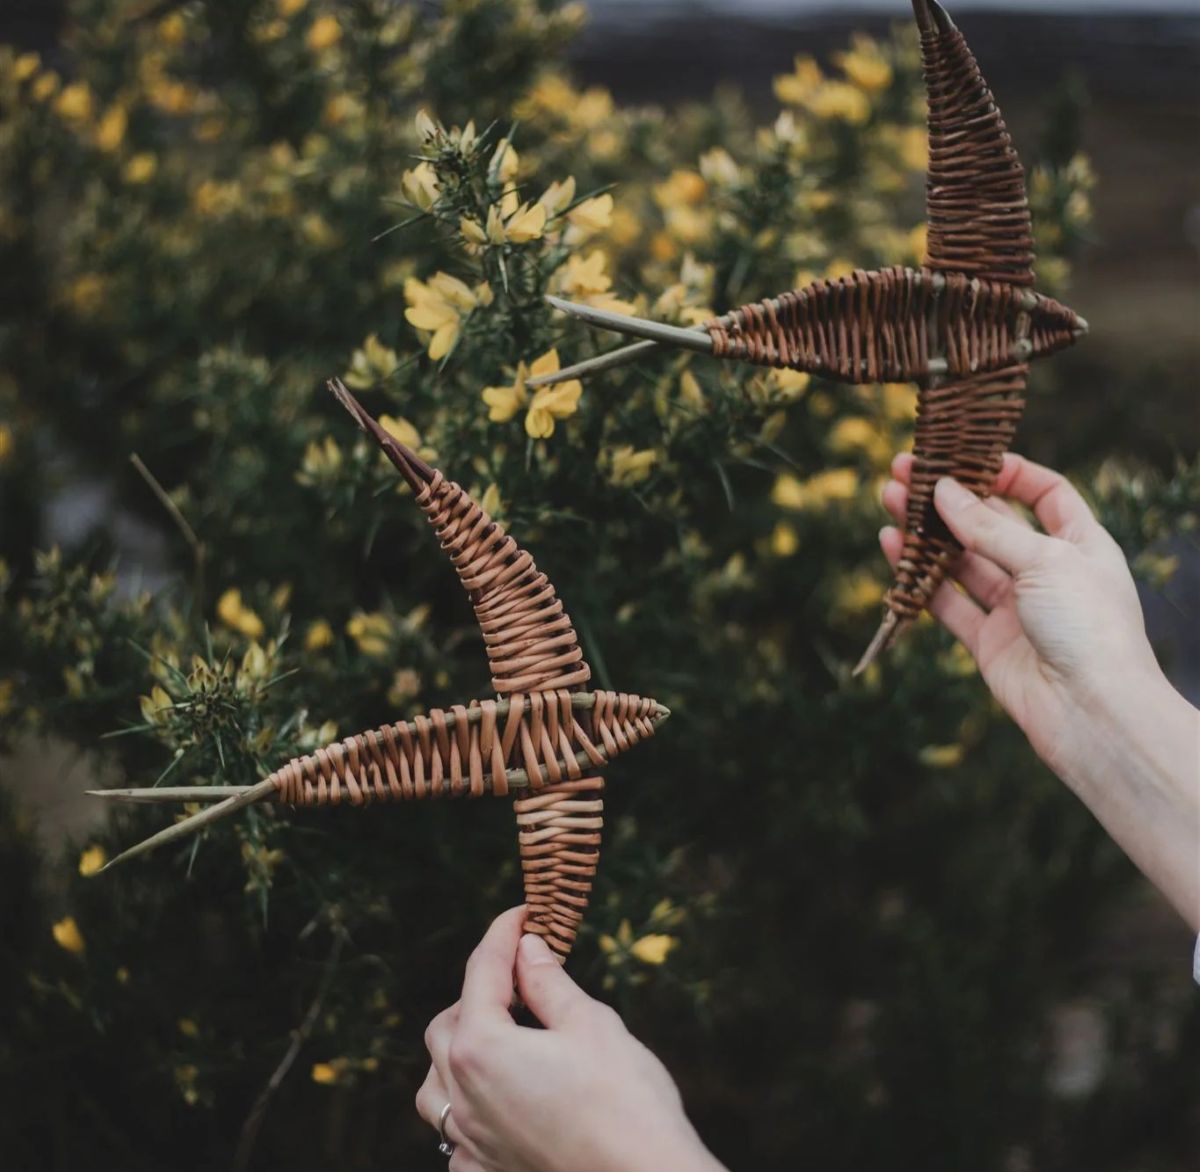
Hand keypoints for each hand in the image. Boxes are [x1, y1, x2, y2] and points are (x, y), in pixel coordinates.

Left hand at [415, 907, 723, 1171]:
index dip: (504, 933)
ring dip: (458, 1050)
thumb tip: (527, 948)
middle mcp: (462, 1095)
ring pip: (435, 1084)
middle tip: (523, 970)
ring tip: (500, 1034)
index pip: (482, 970)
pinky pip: (455, 1135)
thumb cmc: (625, 1099)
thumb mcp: (590, 1022)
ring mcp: (470, 1141)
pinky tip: (498, 1099)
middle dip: (480, 991)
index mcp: (481, 1047)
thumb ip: (547, 982)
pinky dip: (468, 1108)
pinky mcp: (486, 1170)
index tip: (524, 912)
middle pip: (447, 1025)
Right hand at [879, 453, 1198, 928]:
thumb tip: (943, 490)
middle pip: (992, 523)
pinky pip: (946, 601)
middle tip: (905, 470)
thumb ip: (988, 527)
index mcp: (1081, 544)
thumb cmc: (1088, 629)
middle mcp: (1047, 572)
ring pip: (961, 560)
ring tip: (888, 500)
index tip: (967, 457)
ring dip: (926, 532)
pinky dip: (918, 577)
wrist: (1092, 714)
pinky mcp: (986, 642)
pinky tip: (892, 550)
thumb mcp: (1044, 561)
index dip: (1010, 472)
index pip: (1046, 493)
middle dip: (950, 497)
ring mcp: (1015, 608)